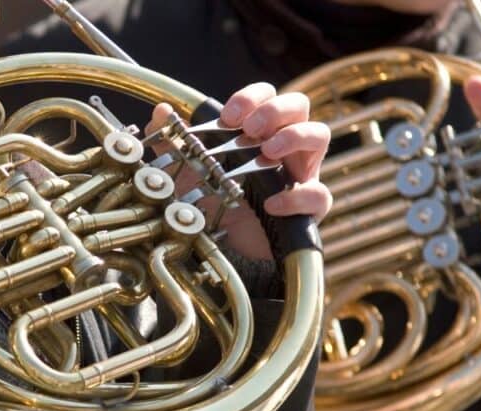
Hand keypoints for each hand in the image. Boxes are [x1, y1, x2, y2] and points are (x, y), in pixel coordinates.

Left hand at [146, 83, 331, 259]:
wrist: (223, 245)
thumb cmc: (213, 198)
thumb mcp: (187, 168)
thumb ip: (172, 140)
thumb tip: (160, 112)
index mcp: (259, 131)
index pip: (267, 95)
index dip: (252, 97)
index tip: (228, 116)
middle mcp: (284, 145)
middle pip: (298, 105)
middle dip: (275, 109)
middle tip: (250, 129)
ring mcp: (300, 172)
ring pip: (319, 135)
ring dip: (295, 136)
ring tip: (268, 151)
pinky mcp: (307, 208)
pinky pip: (319, 195)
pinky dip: (298, 197)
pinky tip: (272, 205)